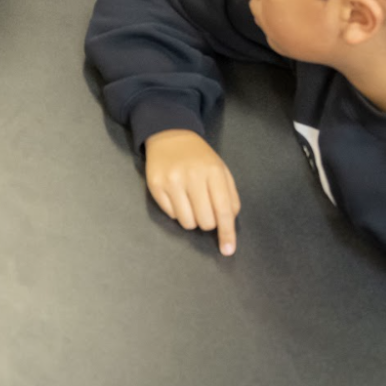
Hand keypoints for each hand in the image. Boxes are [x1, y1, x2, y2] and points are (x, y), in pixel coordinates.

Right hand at [143, 129, 240, 255]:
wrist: (170, 135)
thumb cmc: (199, 157)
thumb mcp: (221, 170)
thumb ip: (230, 196)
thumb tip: (229, 223)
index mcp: (214, 172)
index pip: (224, 211)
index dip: (227, 233)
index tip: (228, 249)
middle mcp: (192, 177)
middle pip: (205, 221)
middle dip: (208, 222)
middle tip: (205, 208)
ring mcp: (172, 181)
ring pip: (187, 222)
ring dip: (192, 219)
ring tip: (190, 202)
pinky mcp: (155, 186)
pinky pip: (171, 215)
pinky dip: (177, 212)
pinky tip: (177, 196)